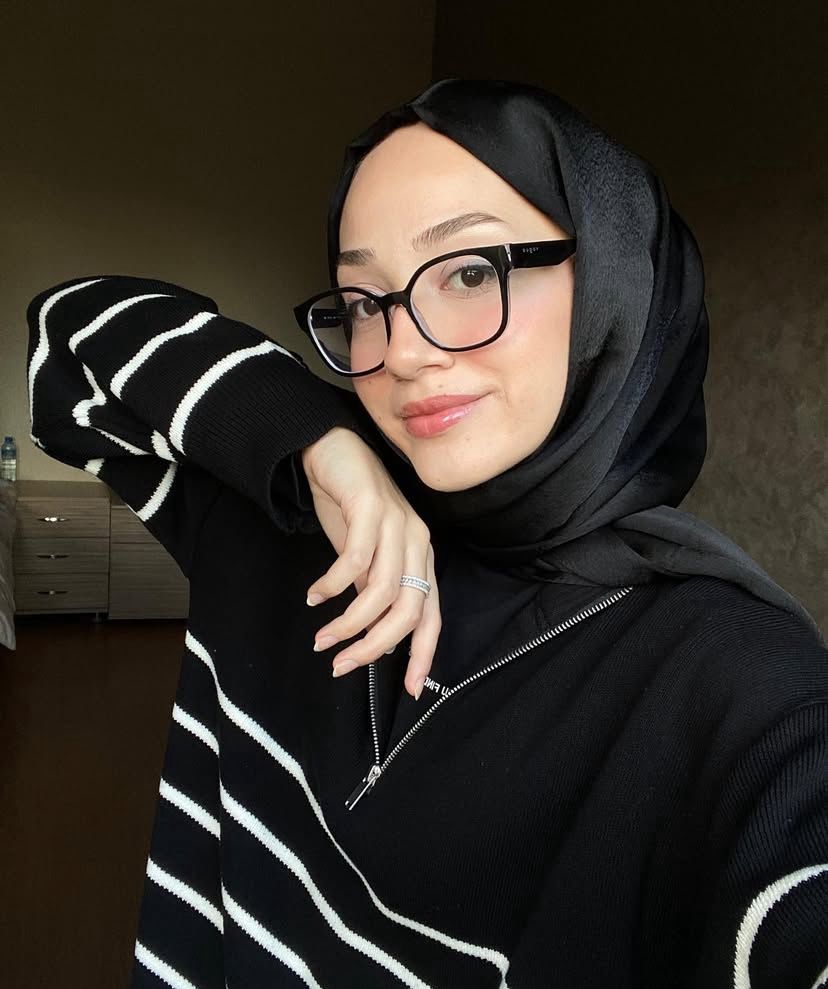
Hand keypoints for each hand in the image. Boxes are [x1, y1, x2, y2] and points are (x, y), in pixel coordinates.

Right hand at [300, 427, 441, 699]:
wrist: (331, 449)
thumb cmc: (348, 506)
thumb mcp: (363, 557)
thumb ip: (372, 592)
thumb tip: (373, 638)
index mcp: (421, 558)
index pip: (432, 615)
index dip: (423, 655)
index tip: (407, 690)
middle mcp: (417, 543)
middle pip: (409, 611)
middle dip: (374, 646)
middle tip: (340, 665)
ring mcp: (397, 524)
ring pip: (382, 591)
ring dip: (349, 623)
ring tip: (321, 638)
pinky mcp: (372, 508)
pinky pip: (354, 560)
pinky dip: (332, 585)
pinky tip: (314, 596)